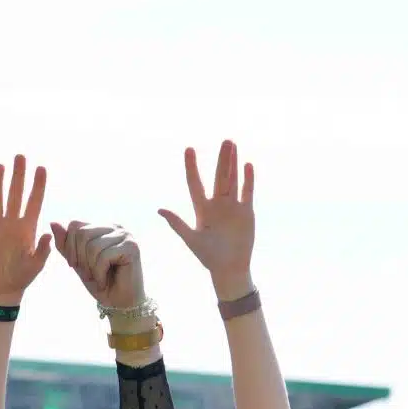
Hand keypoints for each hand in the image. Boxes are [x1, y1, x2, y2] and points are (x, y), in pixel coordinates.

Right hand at [0, 155, 50, 304]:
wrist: (3, 287)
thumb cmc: (23, 275)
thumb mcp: (36, 265)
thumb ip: (42, 251)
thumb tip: (47, 234)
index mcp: (27, 228)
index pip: (34, 201)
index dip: (38, 185)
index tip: (41, 168)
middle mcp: (12, 223)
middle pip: (16, 195)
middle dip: (18, 176)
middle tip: (20, 156)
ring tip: (0, 166)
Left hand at [47, 223, 144, 314]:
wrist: (119, 303)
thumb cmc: (99, 282)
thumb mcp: (77, 262)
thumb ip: (65, 244)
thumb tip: (53, 222)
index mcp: (102, 227)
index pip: (75, 225)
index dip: (69, 247)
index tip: (74, 265)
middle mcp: (115, 227)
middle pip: (82, 233)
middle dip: (79, 258)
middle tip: (87, 274)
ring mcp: (125, 236)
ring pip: (92, 246)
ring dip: (90, 268)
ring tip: (97, 279)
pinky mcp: (131, 247)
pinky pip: (104, 256)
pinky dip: (99, 274)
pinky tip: (104, 282)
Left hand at [158, 140, 256, 299]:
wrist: (229, 268)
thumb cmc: (207, 256)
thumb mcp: (191, 239)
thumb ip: (177, 223)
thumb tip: (159, 209)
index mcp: (201, 209)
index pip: (194, 183)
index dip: (192, 167)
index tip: (189, 149)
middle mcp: (216, 204)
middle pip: (218, 177)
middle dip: (221, 159)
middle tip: (225, 140)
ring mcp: (232, 206)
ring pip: (232, 180)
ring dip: (233, 163)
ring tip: (233, 145)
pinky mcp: (246, 211)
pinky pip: (247, 192)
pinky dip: (248, 179)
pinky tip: (247, 165)